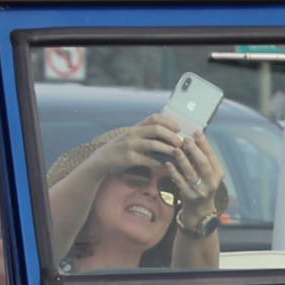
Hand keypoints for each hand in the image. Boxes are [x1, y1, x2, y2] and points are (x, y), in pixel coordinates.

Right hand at [89, 115, 228, 219]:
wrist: (102, 160)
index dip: (168, 121)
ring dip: (168, 149)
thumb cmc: (121, 149)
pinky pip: (148, 160)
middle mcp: (133, 134)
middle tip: (182, 142)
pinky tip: (168, 167)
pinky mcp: (129, 159)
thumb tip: (167, 133)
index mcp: (136, 127)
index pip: (154, 117)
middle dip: (171, 135)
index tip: (179, 127)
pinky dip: (160, 164)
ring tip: (178, 154)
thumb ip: (146, 134)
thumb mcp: (132, 138)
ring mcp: (131, 146)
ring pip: (153, 144)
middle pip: (156, 129)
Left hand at [174, 130, 229, 217]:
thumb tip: (193, 137)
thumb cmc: (202, 185)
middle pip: (203, 164)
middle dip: (194, 150)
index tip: (196, 132)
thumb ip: (202, 158)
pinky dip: (174, 172)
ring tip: (175, 149)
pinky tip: (168, 164)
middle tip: (185, 139)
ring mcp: (200, 190)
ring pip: (191, 173)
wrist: (200, 210)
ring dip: (183, 160)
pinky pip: (180, 182)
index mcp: (218, 173)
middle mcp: (211, 182)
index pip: (211, 156)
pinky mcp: (189, 196)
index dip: (204, 143)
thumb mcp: (207, 173)